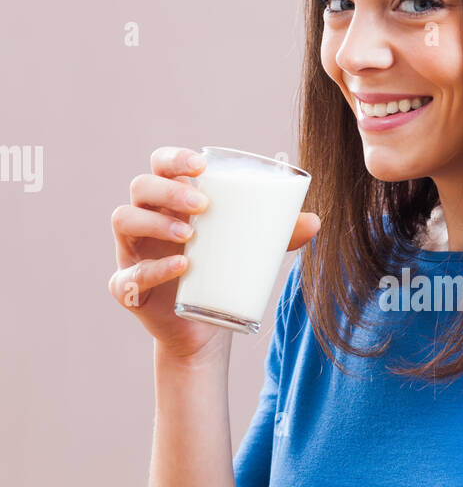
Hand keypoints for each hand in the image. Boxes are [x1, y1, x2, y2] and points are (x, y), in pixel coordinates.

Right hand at [108, 145, 320, 360]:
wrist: (206, 328)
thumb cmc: (223, 273)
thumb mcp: (251, 251)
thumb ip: (278, 235)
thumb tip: (315, 221)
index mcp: (171, 202)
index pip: (161, 166)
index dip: (174, 158)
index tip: (201, 165)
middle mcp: (145, 220)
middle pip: (141, 187)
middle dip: (169, 190)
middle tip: (203, 204)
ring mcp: (132, 252)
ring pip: (123, 220)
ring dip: (156, 222)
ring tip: (191, 234)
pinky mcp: (127, 287)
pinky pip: (127, 274)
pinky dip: (151, 269)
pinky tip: (181, 267)